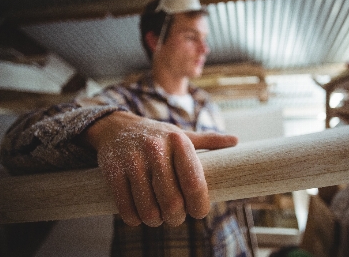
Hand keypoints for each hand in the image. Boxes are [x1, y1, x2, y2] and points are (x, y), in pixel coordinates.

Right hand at [85, 111, 237, 226]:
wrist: (117, 126)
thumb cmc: (157, 136)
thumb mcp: (182, 134)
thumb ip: (208, 140)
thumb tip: (236, 141)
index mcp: (178, 141)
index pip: (194, 183)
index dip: (199, 205)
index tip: (198, 212)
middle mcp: (156, 149)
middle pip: (172, 202)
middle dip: (176, 218)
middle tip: (175, 217)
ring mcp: (132, 161)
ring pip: (148, 209)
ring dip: (155, 221)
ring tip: (157, 217)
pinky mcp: (113, 171)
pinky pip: (126, 208)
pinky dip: (134, 219)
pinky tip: (138, 215)